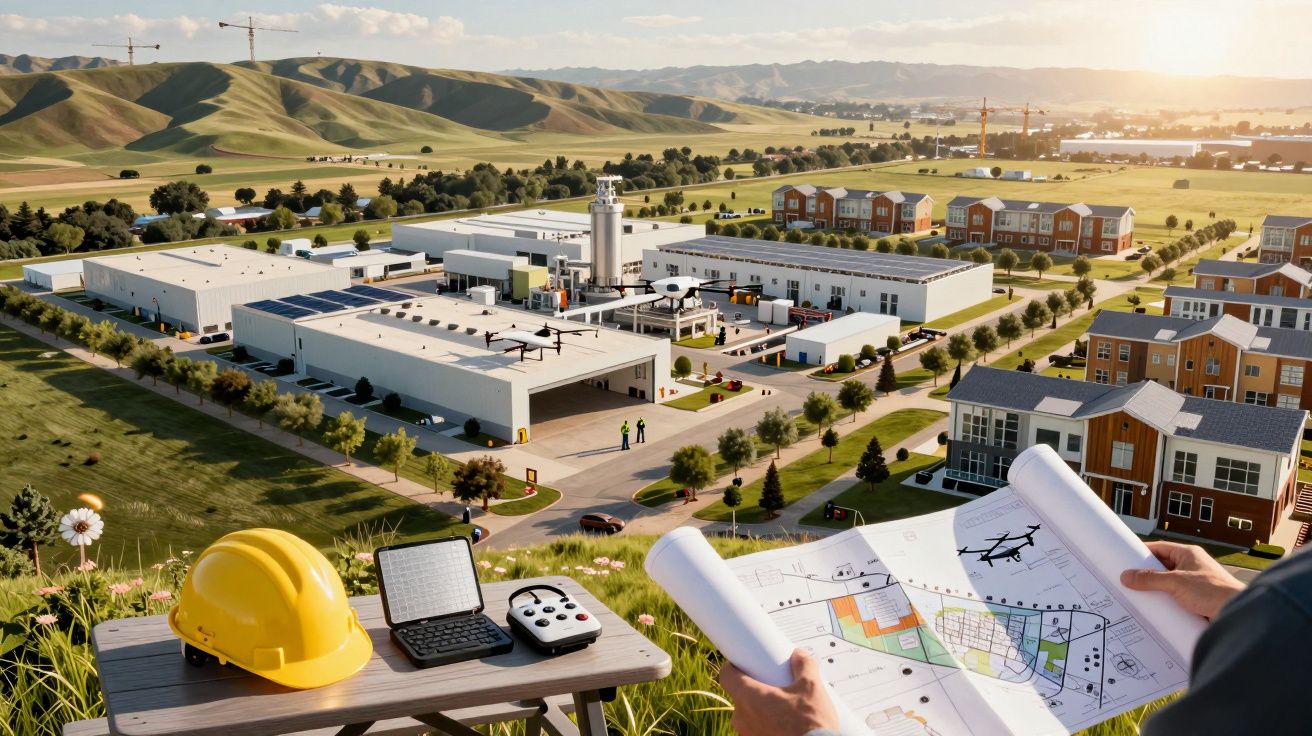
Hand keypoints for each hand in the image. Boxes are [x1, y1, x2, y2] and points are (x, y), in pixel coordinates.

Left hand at [719, 649, 839, 735]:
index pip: (727, 676)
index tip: (743, 663)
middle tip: (773, 685)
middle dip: (755, 688)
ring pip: (748, 713)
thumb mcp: (810, 687)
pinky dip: (765, 723)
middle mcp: (743, 718)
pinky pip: (756, 729)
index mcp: (749, 698)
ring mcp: (747, 734)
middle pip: (740, 694)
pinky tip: (782, 722)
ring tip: (782, 706)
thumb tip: (799, 656)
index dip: (734, 667)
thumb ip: (803, 665)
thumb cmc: (810, 724)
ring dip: (760, 708)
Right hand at [1120, 541, 1244, 619]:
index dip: (1142, 552)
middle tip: (1128, 580)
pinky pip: (1176, 596)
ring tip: (1139, 595)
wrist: (1236, 613)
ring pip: (1169, 582)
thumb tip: (1127, 576)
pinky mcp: (1197, 598)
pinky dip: (1166, 600)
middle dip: (1147, 574)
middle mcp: (1192, 566)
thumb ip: (1150, 579)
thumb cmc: (1213, 591)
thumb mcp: (1175, 582)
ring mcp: (1195, 582)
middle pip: (1162, 566)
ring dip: (1156, 589)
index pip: (1160, 548)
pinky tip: (1156, 608)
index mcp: (1188, 554)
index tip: (1125, 558)